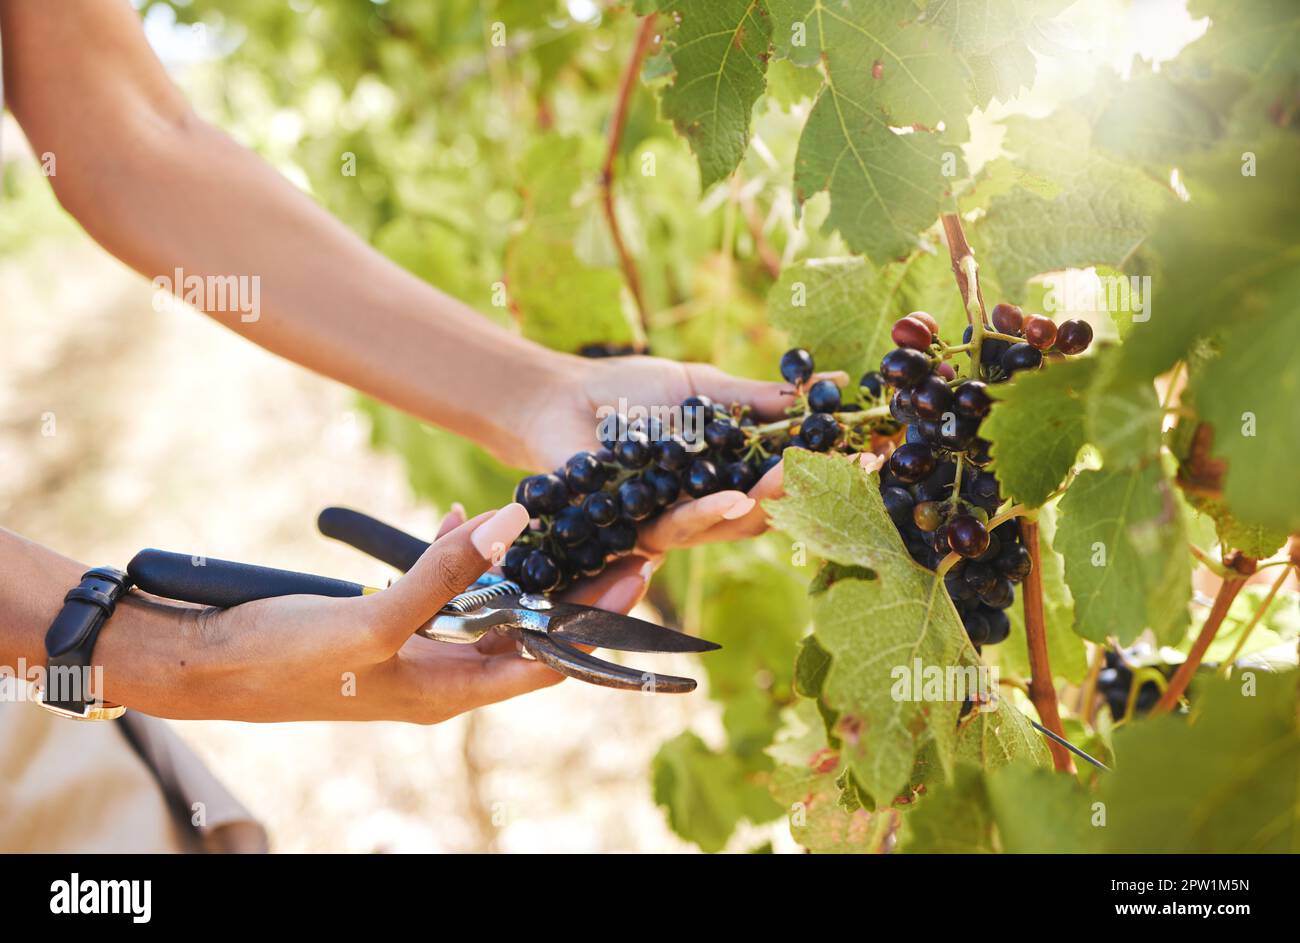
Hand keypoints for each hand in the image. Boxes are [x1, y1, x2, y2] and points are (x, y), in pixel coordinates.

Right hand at [105, 503, 651, 722]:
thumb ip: (443, 576)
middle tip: (619, 540)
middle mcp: (440, 676)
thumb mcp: (370, 619)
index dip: (595, 622)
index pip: (548, 661)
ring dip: (518, 570)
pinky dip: (452, 557)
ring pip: (486, 610)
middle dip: (573, 590)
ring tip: (562, 525)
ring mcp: (413, 651)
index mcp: (449, 691)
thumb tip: (512, 526)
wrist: (199, 663)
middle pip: (528, 634)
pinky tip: (456, 520)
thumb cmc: (280, 659)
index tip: (637, 573)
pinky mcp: (385, 624)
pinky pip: (437, 593)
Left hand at [518, 354, 846, 554]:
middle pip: (759, 514)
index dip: (821, 472)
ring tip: (779, 485)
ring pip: (721, 528)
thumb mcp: (699, 387)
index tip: (862, 452)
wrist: (559, 399)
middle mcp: (702, 507)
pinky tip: (730, 500)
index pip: (781, 482)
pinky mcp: (630, 534)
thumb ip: (751, 399)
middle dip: (794, 493)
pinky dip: (703, 514)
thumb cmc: (627, 392)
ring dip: (754, 506)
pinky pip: (672, 529)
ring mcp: (668, 525)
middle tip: (826, 471)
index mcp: (724, 474)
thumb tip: (818, 388)